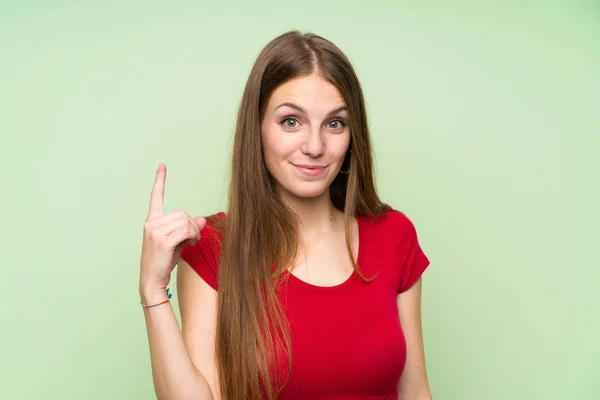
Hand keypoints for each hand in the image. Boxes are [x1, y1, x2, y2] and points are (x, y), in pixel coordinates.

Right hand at [139, 163, 205, 292]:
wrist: (152, 280)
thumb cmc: (164, 261)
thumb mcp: (178, 241)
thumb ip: (189, 228)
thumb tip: (203, 218)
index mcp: (152, 221)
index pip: (155, 197)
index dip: (160, 180)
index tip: (162, 165)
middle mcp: (151, 223)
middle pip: (182, 212)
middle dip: (192, 225)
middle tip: (194, 238)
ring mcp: (155, 231)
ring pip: (185, 221)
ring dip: (194, 231)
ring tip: (192, 242)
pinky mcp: (162, 240)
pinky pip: (185, 230)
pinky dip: (192, 236)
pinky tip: (191, 243)